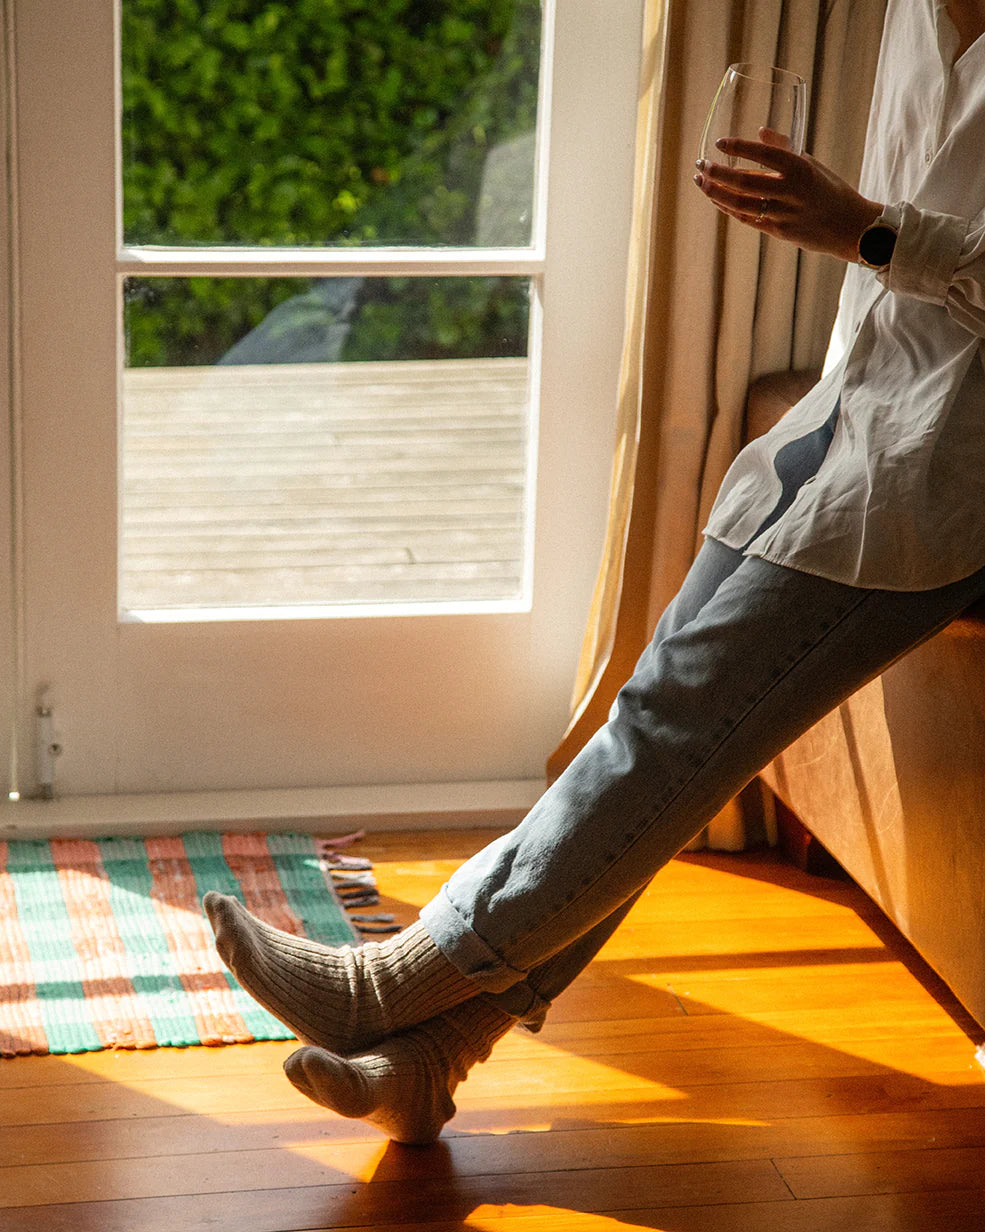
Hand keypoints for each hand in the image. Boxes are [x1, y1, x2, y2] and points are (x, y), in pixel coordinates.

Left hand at [693, 130, 883, 262]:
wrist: (850, 227)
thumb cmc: (830, 190)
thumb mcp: (811, 164)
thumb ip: (784, 148)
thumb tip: (760, 130)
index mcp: (800, 168)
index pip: (764, 154)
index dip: (739, 148)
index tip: (719, 143)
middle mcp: (790, 192)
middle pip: (745, 182)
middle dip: (717, 173)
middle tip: (701, 165)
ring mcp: (783, 214)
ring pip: (741, 204)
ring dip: (717, 193)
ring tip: (702, 182)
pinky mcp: (779, 232)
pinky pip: (747, 219)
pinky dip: (729, 209)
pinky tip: (716, 199)